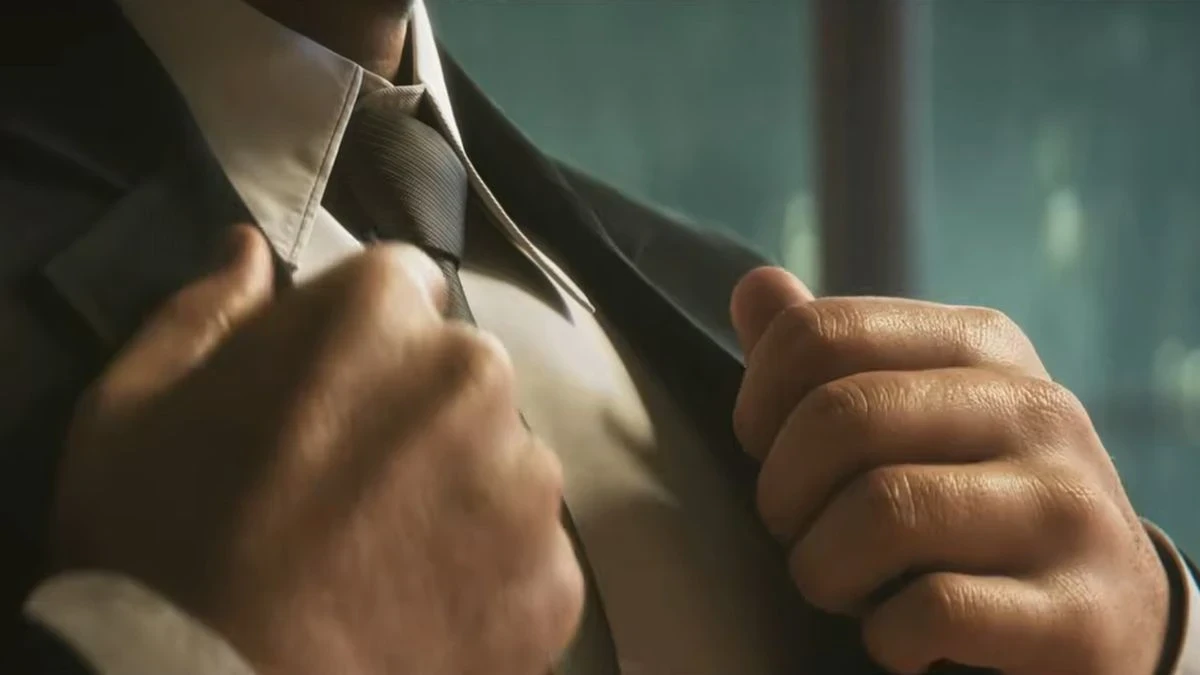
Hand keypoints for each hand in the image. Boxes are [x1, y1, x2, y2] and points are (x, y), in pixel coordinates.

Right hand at [52, 226, 582, 674]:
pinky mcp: (555, 578)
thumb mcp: (134, 409)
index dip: (364, 340)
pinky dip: (491, 577)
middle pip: (459, 376)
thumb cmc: (165, 546)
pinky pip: (529, 557)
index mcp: (377, 314)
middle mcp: (473, 377)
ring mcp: (527, 482)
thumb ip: (206, 312)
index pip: (402, 287)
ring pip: (503, 464)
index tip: (330, 396)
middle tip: (352, 491)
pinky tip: (425, 609)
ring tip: (389, 559)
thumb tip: (250, 250)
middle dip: (417, 413)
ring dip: (461, 493)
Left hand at [730, 267, 1169, 674]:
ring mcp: (1066, 508)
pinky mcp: (1078, 611)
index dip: (758, 405)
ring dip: (824, 570)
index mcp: (981, 346)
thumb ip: (830, 357)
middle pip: (841, 417)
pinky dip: (885, 637)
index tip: (767, 454)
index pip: (819, 333)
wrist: (1109, 614)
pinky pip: (931, 609)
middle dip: (783, 494)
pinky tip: (900, 639)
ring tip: (844, 586)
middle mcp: (1035, 410)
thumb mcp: (912, 413)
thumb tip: (756, 287)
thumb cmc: (972, 503)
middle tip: (796, 533)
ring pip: (882, 512)